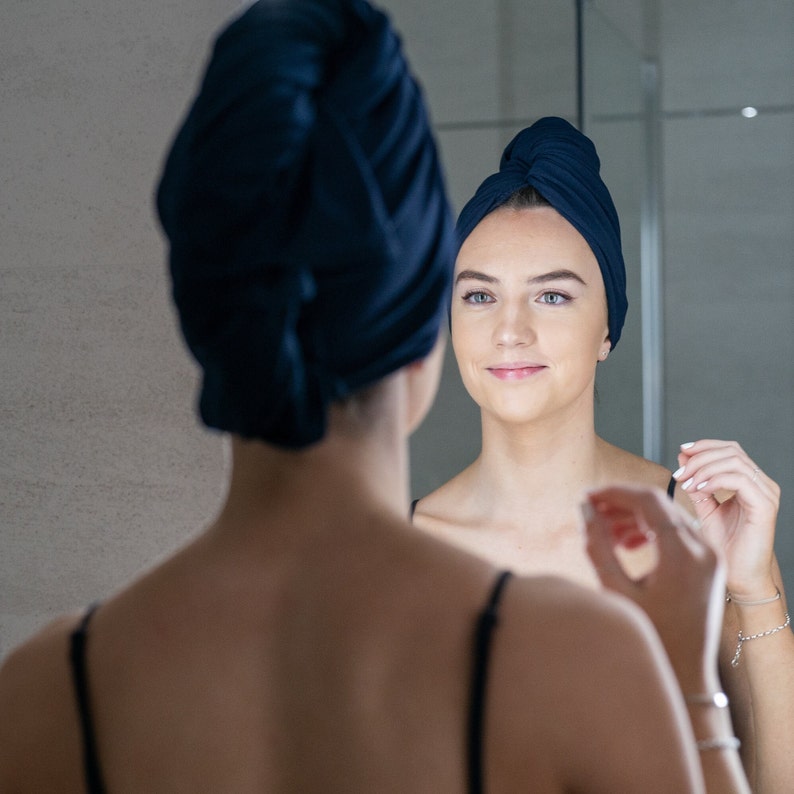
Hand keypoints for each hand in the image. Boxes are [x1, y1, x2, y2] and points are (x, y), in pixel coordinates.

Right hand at [582, 485, 725, 689]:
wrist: (687, 677)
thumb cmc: (649, 639)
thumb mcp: (616, 590)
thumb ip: (598, 544)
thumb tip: (584, 508)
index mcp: (683, 554)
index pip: (649, 500)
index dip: (615, 492)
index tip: (588, 496)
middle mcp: (704, 550)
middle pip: (660, 505)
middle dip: (622, 502)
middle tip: (590, 508)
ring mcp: (711, 557)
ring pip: (669, 517)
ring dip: (634, 517)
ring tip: (604, 530)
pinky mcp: (709, 566)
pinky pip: (678, 533)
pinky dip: (650, 530)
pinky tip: (625, 543)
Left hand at [673, 439, 779, 599]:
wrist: (738, 576)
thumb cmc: (725, 546)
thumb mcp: (705, 507)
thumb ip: (696, 482)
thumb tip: (683, 456)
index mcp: (750, 482)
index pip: (730, 449)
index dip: (704, 446)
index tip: (681, 452)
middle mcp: (762, 484)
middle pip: (731, 451)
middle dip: (700, 457)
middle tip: (680, 472)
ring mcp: (766, 494)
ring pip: (734, 462)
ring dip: (704, 468)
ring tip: (687, 482)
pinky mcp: (765, 506)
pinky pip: (740, 480)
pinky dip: (715, 479)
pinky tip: (700, 488)